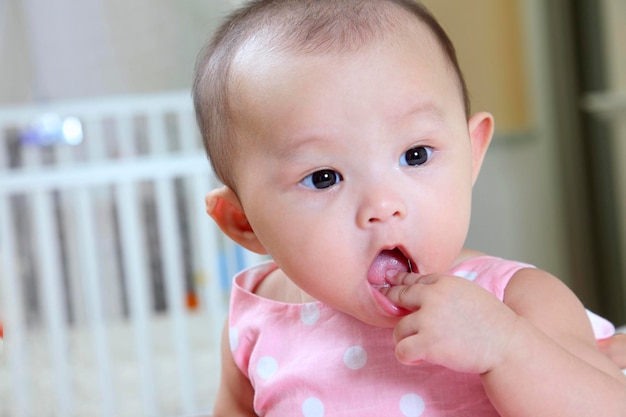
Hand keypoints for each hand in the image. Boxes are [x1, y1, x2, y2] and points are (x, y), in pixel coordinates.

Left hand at [383, 272, 519, 373]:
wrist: (507, 345)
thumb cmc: (492, 322)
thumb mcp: (468, 293)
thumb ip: (444, 289)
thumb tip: (420, 291)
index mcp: (444, 283)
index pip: (414, 279)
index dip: (400, 282)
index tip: (389, 280)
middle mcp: (433, 297)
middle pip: (399, 296)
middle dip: (389, 299)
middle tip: (383, 299)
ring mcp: (428, 320)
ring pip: (398, 329)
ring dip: (405, 338)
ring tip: (420, 346)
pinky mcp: (428, 343)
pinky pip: (401, 350)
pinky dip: (407, 356)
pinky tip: (419, 357)